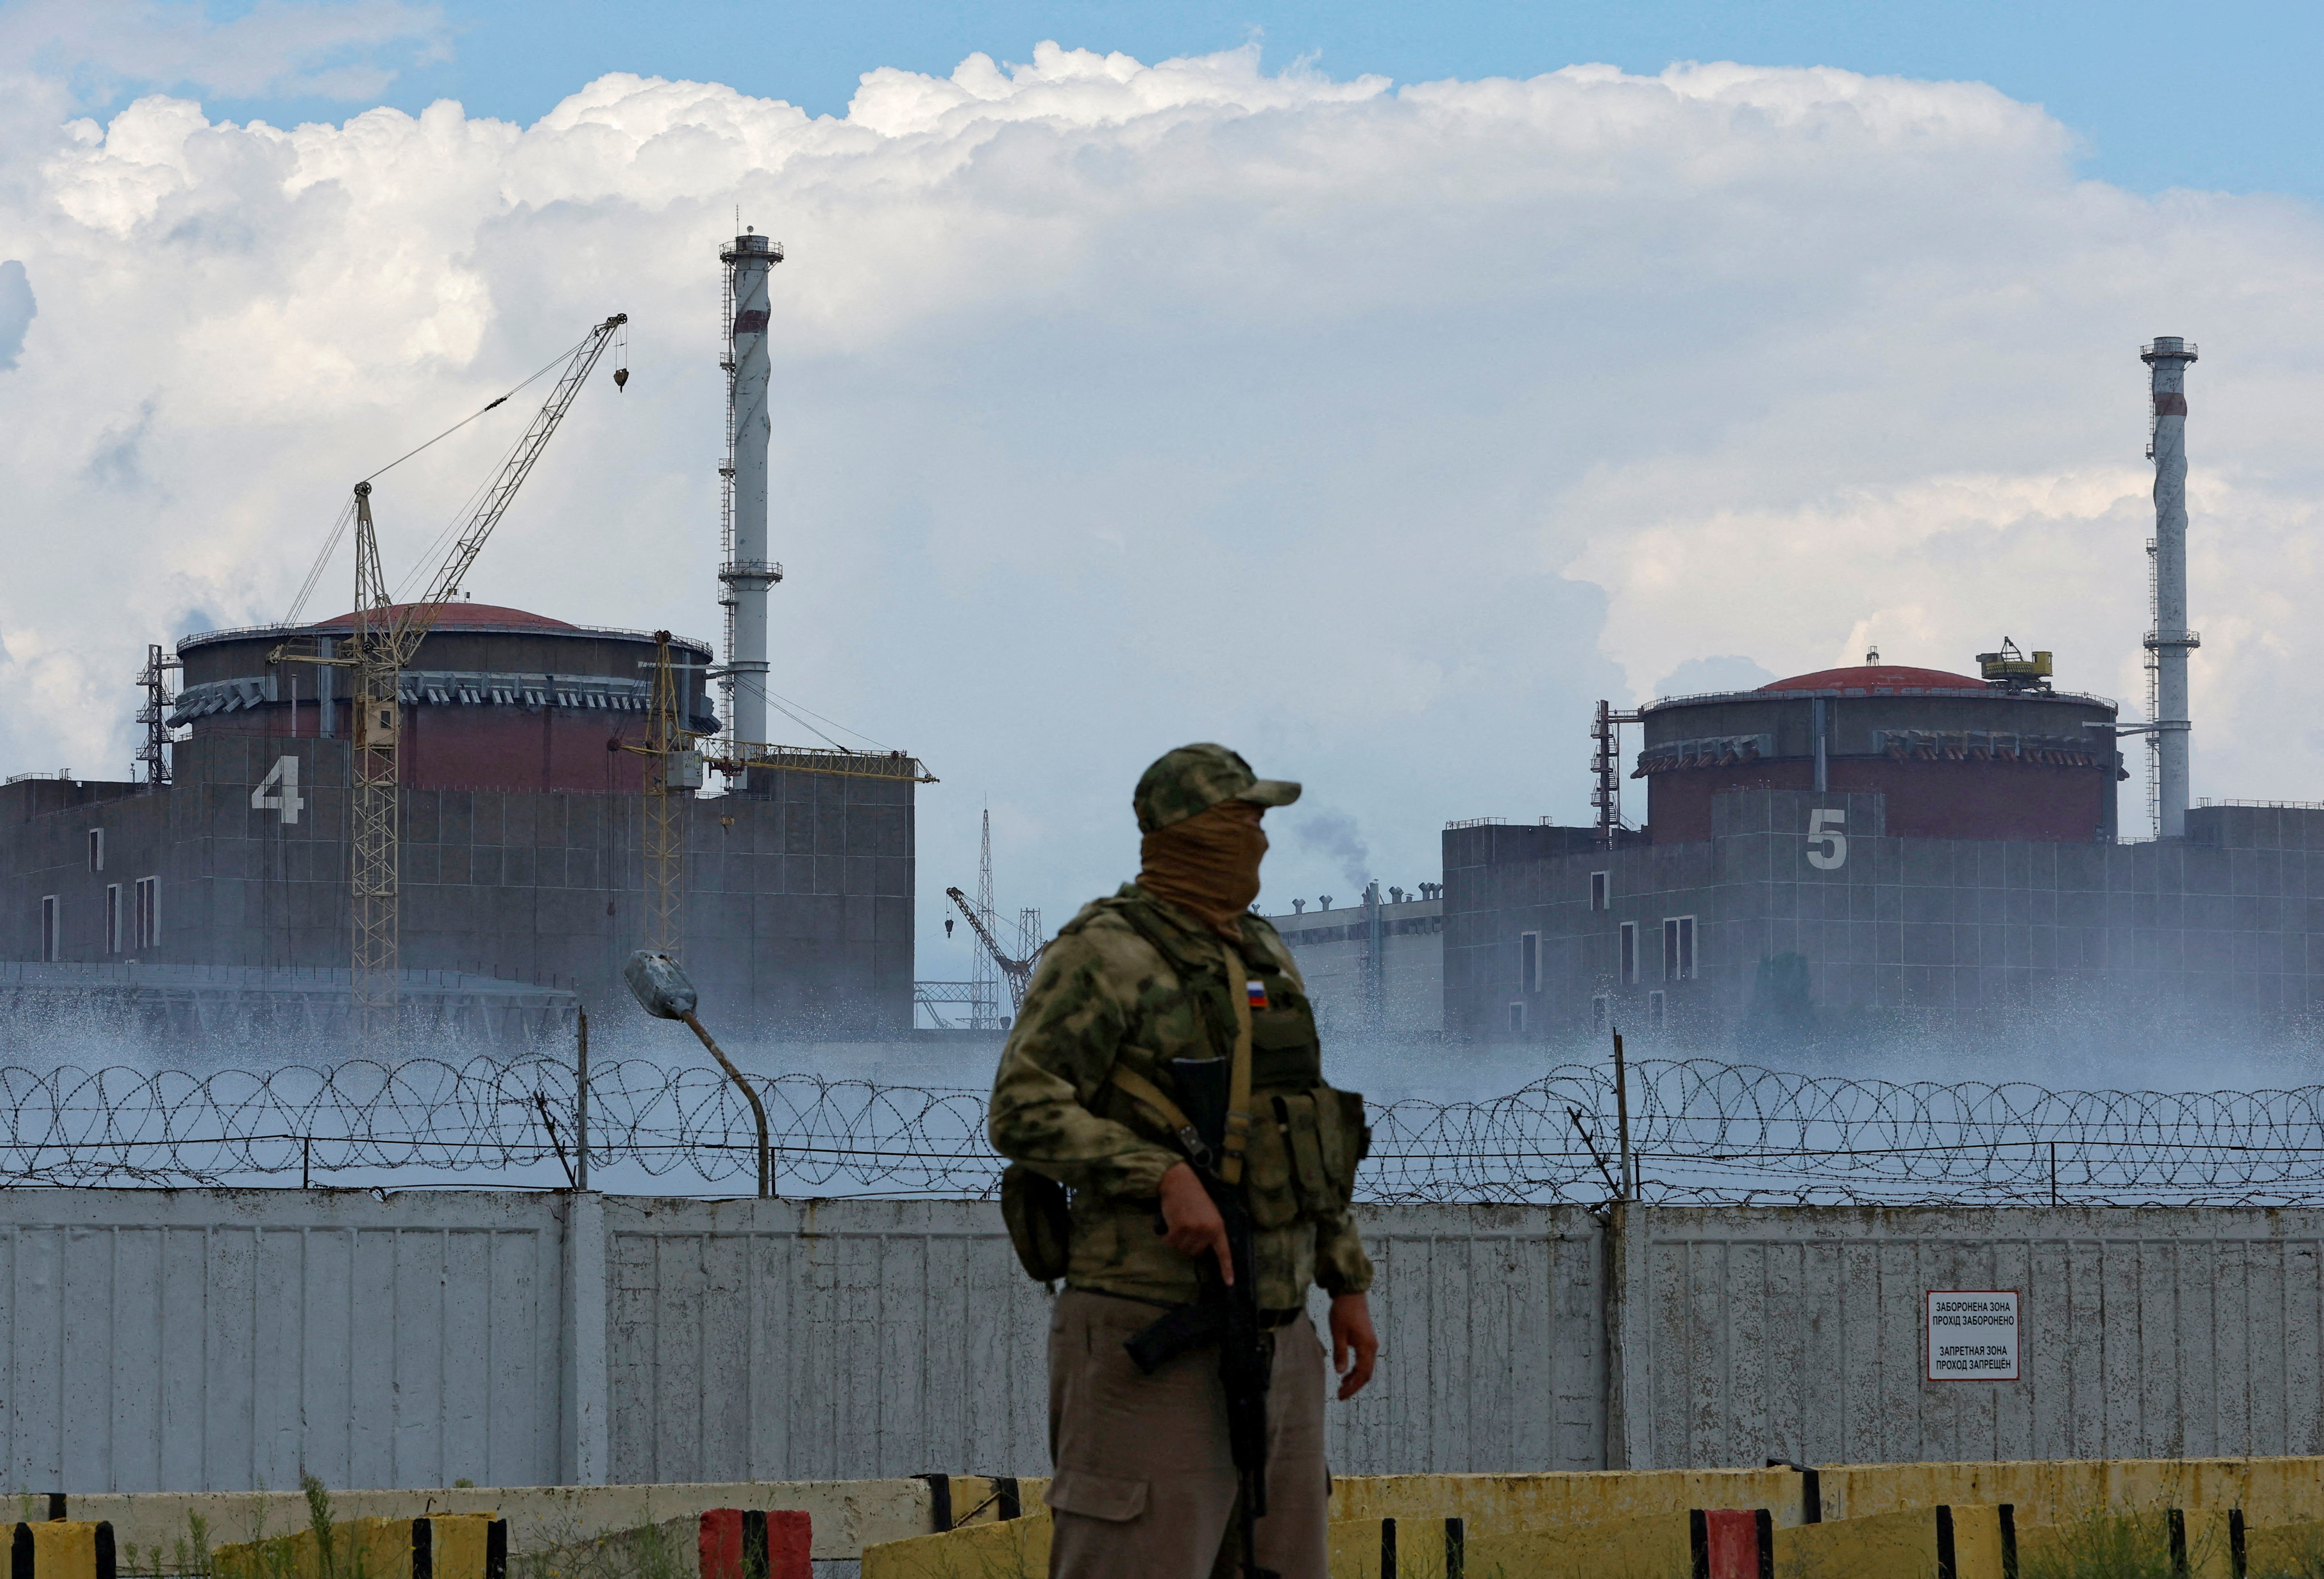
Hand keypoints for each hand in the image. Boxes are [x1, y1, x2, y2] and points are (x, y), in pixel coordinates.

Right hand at [1158, 1162, 1232, 1283]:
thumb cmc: (1195, 1197)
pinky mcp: (1178, 1228)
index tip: (1229, 1283)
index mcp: (1218, 1227)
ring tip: (1180, 1223)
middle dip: (1189, 1243)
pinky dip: (1168, 1236)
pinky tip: (1171, 1223)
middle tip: (1188, 1227)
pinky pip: (1171, 1242)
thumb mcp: (1209, 1213)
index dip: (1227, 1269)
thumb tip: (1201, 1249)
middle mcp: (1207, 1230)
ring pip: (1182, 1249)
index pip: (1224, 1252)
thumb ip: (1209, 1230)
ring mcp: (1193, 1230)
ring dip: (1178, 1240)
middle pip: (1195, 1252)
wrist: (1180, 1181)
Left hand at [1328, 1293, 1376, 1399]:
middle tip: (1340, 1395)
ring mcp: (1371, 1343)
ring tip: (1342, 1386)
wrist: (1351, 1293)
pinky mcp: (1367, 1339)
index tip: (1340, 1395)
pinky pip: (1365, 1360)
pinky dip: (1357, 1369)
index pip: (1361, 1374)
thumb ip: (1340, 1353)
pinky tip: (1346, 1372)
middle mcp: (1372, 1347)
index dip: (1352, 1387)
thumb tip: (1340, 1373)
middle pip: (1366, 1374)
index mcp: (1366, 1347)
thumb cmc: (1343, 1311)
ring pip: (1366, 1368)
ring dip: (1355, 1379)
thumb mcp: (1338, 1333)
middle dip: (1354, 1386)